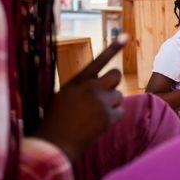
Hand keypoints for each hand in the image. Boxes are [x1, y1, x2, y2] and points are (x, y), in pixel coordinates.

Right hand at [35, 34, 128, 160]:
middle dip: (113, 85)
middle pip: (116, 76)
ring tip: (94, 115)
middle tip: (104, 95)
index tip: (126, 35)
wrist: (54, 144)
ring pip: (118, 96)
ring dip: (111, 104)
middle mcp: (89, 88)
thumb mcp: (63, 96)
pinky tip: (98, 124)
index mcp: (77, 81)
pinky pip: (120, 112)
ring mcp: (100, 102)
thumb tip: (102, 84)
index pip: (98, 61)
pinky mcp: (108, 117)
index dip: (113, 48)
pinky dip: (113, 118)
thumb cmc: (56, 120)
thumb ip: (82, 87)